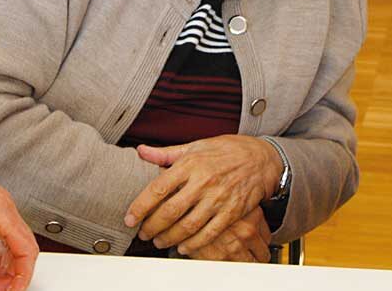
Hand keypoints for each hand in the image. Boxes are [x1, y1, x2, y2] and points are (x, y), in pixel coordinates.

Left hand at [125, 134, 282, 254]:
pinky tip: (183, 247)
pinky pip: (209, 233)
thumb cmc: (227, 150)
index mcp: (191, 164)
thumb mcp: (196, 145)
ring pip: (188, 226)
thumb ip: (166, 153)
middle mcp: (204, 181)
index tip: (129, 218)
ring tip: (160, 241)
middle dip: (152, 227)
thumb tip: (140, 151)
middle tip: (143, 233)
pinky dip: (194, 244)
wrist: (261, 158)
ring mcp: (219, 198)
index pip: (158, 188)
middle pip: (170, 211)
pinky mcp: (232, 212)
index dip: (140, 206)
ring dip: (169, 238)